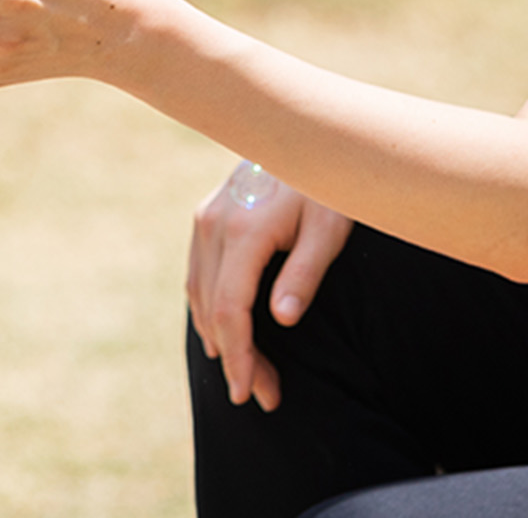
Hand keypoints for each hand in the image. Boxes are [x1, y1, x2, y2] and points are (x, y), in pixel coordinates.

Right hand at [188, 171, 352, 409]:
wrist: (305, 131)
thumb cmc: (328, 182)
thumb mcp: (330, 228)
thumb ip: (305, 273)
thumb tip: (281, 320)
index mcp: (243, 232)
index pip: (232, 310)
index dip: (240, 356)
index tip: (250, 391)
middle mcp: (214, 225)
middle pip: (212, 309)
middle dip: (235, 358)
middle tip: (263, 395)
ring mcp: (206, 219)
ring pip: (198, 294)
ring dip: (219, 337)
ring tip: (249, 372)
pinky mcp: (207, 216)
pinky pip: (197, 274)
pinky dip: (207, 309)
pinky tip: (224, 332)